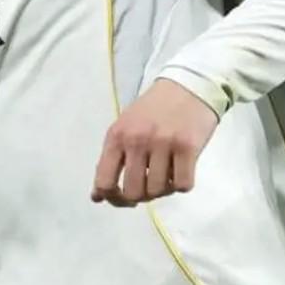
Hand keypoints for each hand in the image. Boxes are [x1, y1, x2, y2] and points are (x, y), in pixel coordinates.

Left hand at [91, 79, 218, 206]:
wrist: (188, 85)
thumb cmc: (154, 110)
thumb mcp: (125, 128)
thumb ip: (110, 161)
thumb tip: (97, 197)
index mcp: (116, 136)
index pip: (104, 182)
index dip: (113, 199)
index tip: (124, 198)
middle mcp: (136, 140)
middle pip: (134, 192)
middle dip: (142, 196)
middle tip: (150, 184)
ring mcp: (162, 143)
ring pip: (158, 191)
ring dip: (164, 189)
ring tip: (167, 172)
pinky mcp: (187, 147)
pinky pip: (182, 185)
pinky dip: (182, 183)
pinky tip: (182, 169)